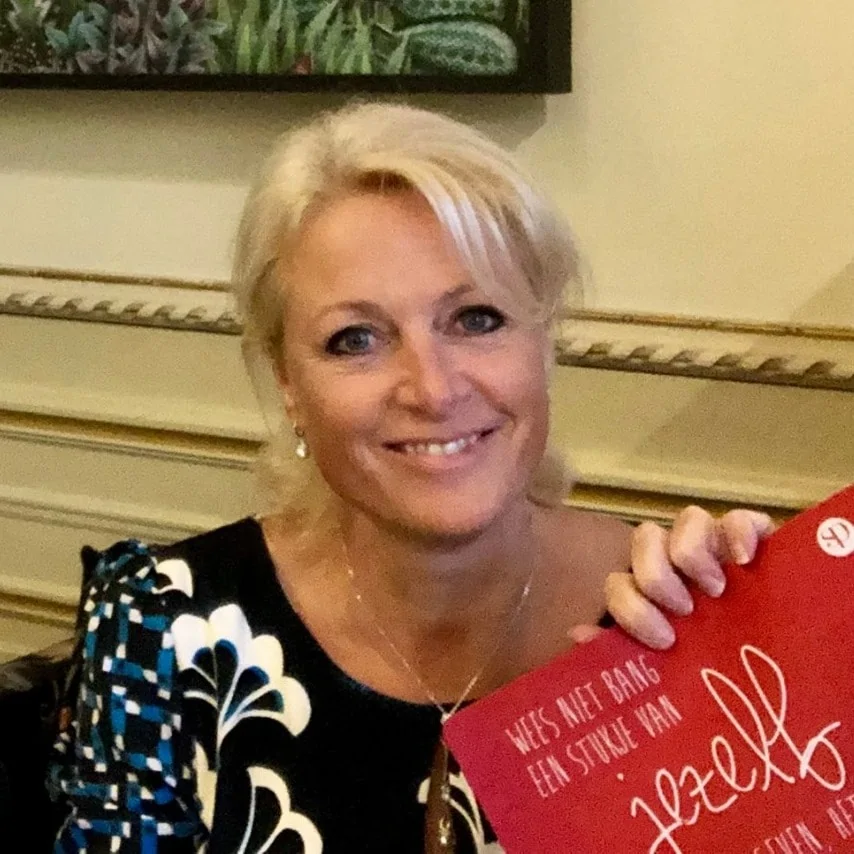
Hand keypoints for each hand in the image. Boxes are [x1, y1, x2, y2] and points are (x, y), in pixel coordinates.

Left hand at [570, 506, 775, 650]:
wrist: (777, 674)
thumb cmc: (711, 668)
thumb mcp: (665, 667)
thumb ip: (620, 653)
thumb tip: (577, 635)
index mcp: (650, 594)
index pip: (619, 582)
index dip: (631, 607)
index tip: (662, 638)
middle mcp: (676, 563)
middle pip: (646, 538)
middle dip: (657, 576)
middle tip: (684, 610)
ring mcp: (714, 548)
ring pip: (688, 519)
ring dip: (692, 553)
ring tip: (715, 590)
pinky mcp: (752, 540)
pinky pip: (739, 517)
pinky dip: (740, 531)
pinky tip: (744, 561)